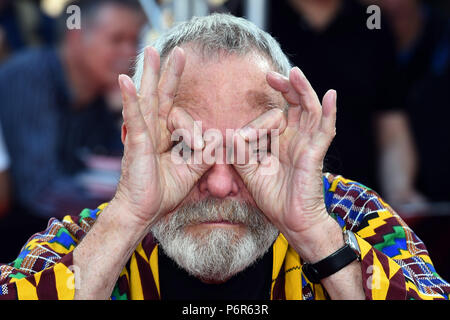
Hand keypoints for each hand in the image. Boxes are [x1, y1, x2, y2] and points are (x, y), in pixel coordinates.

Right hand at [114, 46, 212, 228]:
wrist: (145, 211)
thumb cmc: (163, 191)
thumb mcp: (192, 170)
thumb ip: (205, 154)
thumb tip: (218, 140)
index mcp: (166, 136)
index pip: (181, 116)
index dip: (194, 127)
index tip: (203, 144)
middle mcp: (154, 131)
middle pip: (162, 96)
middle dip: (170, 73)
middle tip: (179, 51)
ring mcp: (143, 134)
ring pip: (147, 98)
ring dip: (150, 74)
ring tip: (151, 51)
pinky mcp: (135, 142)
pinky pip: (133, 117)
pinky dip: (129, 99)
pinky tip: (125, 81)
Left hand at [233, 67, 340, 260]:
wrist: (292, 220)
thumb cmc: (274, 198)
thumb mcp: (250, 173)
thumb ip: (240, 154)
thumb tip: (230, 134)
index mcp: (281, 142)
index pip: (273, 117)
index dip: (257, 121)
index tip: (241, 136)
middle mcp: (296, 138)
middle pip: (296, 104)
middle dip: (285, 88)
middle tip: (270, 76)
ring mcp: (308, 144)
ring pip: (310, 110)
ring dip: (304, 90)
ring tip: (294, 73)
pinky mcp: (315, 153)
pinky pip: (326, 130)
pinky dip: (330, 112)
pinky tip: (331, 95)